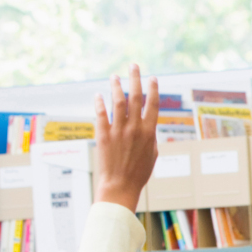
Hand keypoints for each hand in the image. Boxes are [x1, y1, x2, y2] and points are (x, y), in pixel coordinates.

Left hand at [93, 64, 159, 209]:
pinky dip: (99, 102)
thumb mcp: (152, 155)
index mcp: (149, 132)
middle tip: (133, 65)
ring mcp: (118, 130)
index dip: (153, 89)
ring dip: (116, 86)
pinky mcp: (103, 135)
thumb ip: (151, 137)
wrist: (120, 186)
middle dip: (135, 78)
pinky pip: (101, 114)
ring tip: (114, 76)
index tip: (153, 77)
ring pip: (117, 101)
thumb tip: (149, 125)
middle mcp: (134, 128)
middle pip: (135, 97)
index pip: (152, 104)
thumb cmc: (139, 173)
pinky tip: (98, 94)